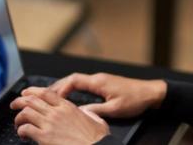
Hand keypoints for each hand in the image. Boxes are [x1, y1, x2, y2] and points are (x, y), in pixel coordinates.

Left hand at [10, 87, 108, 144]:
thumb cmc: (97, 139)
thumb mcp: (96, 120)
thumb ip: (89, 113)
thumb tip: (87, 112)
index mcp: (68, 107)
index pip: (45, 93)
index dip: (32, 91)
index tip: (26, 93)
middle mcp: (57, 113)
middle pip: (32, 100)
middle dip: (19, 101)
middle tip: (14, 105)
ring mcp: (50, 124)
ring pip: (26, 113)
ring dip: (19, 117)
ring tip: (18, 123)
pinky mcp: (44, 137)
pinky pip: (26, 129)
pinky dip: (21, 131)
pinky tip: (23, 134)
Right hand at [47, 73, 166, 117]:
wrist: (150, 93)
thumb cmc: (136, 99)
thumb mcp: (115, 109)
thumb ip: (96, 111)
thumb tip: (80, 113)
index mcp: (99, 82)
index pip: (73, 80)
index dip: (60, 88)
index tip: (51, 97)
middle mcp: (98, 78)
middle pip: (72, 79)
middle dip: (56, 86)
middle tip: (42, 93)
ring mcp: (101, 80)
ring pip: (77, 80)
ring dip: (64, 86)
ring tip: (51, 95)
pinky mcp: (104, 84)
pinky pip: (84, 83)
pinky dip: (73, 88)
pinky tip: (69, 95)